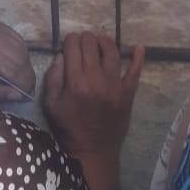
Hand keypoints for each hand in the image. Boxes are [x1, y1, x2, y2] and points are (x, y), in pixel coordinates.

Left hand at [0, 22, 35, 102]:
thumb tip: (19, 95)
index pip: (12, 70)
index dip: (23, 84)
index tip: (28, 95)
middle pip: (19, 59)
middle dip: (27, 76)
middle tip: (29, 89)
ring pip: (21, 49)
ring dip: (26, 65)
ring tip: (25, 79)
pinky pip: (18, 40)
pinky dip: (22, 53)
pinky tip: (19, 64)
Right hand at [43, 32, 142, 189]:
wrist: (93, 151)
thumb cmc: (68, 128)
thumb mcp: (50, 105)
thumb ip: (52, 77)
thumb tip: (62, 55)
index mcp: (75, 83)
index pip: (73, 48)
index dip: (70, 40)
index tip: (69, 42)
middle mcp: (96, 80)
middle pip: (91, 45)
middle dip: (85, 38)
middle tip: (83, 41)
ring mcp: (115, 86)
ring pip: (112, 52)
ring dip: (105, 41)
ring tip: (100, 41)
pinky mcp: (128, 93)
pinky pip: (135, 71)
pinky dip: (138, 58)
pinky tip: (138, 47)